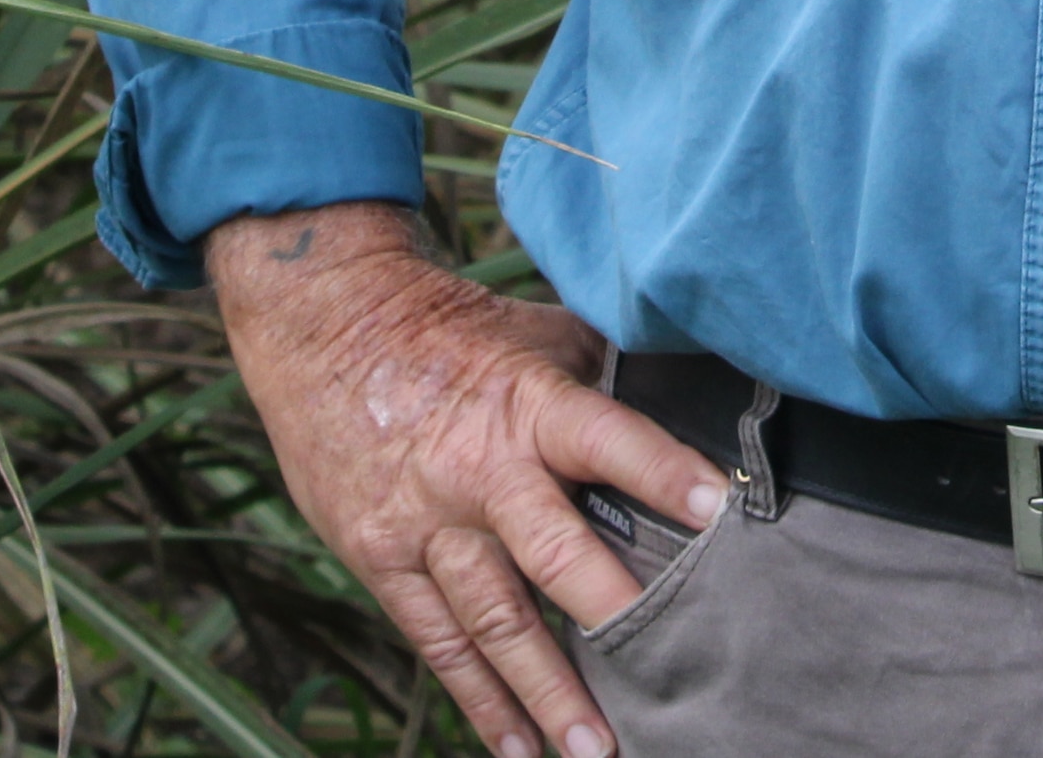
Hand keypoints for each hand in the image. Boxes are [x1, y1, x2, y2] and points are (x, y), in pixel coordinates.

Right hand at [207, 201, 731, 757]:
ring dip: (547, 691)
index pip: (607, 439)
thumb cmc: (452, 331)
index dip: (662, 472)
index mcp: (528, 405)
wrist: (324, 327)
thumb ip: (606, 373)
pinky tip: (516, 746)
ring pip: (496, 621)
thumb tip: (696, 389)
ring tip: (594, 750)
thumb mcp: (536, 331)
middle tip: (665, 670)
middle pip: (553, 553)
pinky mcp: (383, 560)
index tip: (718, 513)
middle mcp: (480, 472)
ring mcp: (427, 524)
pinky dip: (479, 699)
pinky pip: (438, 641)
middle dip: (610, 614)